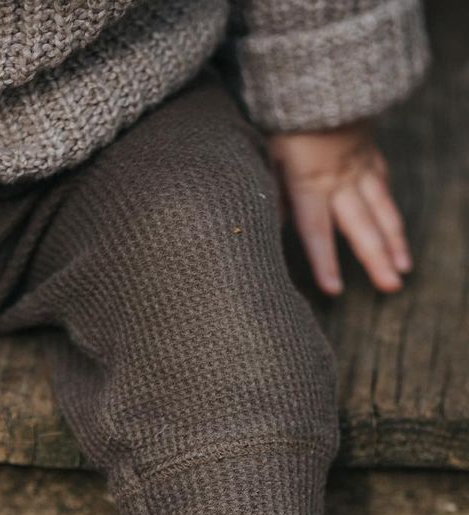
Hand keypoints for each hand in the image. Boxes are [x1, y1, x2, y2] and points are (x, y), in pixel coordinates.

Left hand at [268, 123, 410, 295]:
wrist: (319, 70)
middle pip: (361, 226)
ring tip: (404, 266)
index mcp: (309, 182)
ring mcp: (360, 164)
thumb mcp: (265, 153)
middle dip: (377, 259)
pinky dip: (388, 206)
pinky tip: (393, 224)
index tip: (334, 289)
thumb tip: (273, 224)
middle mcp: (341, 178)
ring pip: (381, 207)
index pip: (316, 231)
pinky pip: (381, 182)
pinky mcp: (368, 150)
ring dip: (394, 240)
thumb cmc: (282, 115)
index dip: (325, 261)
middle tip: (391, 287)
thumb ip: (270, 190)